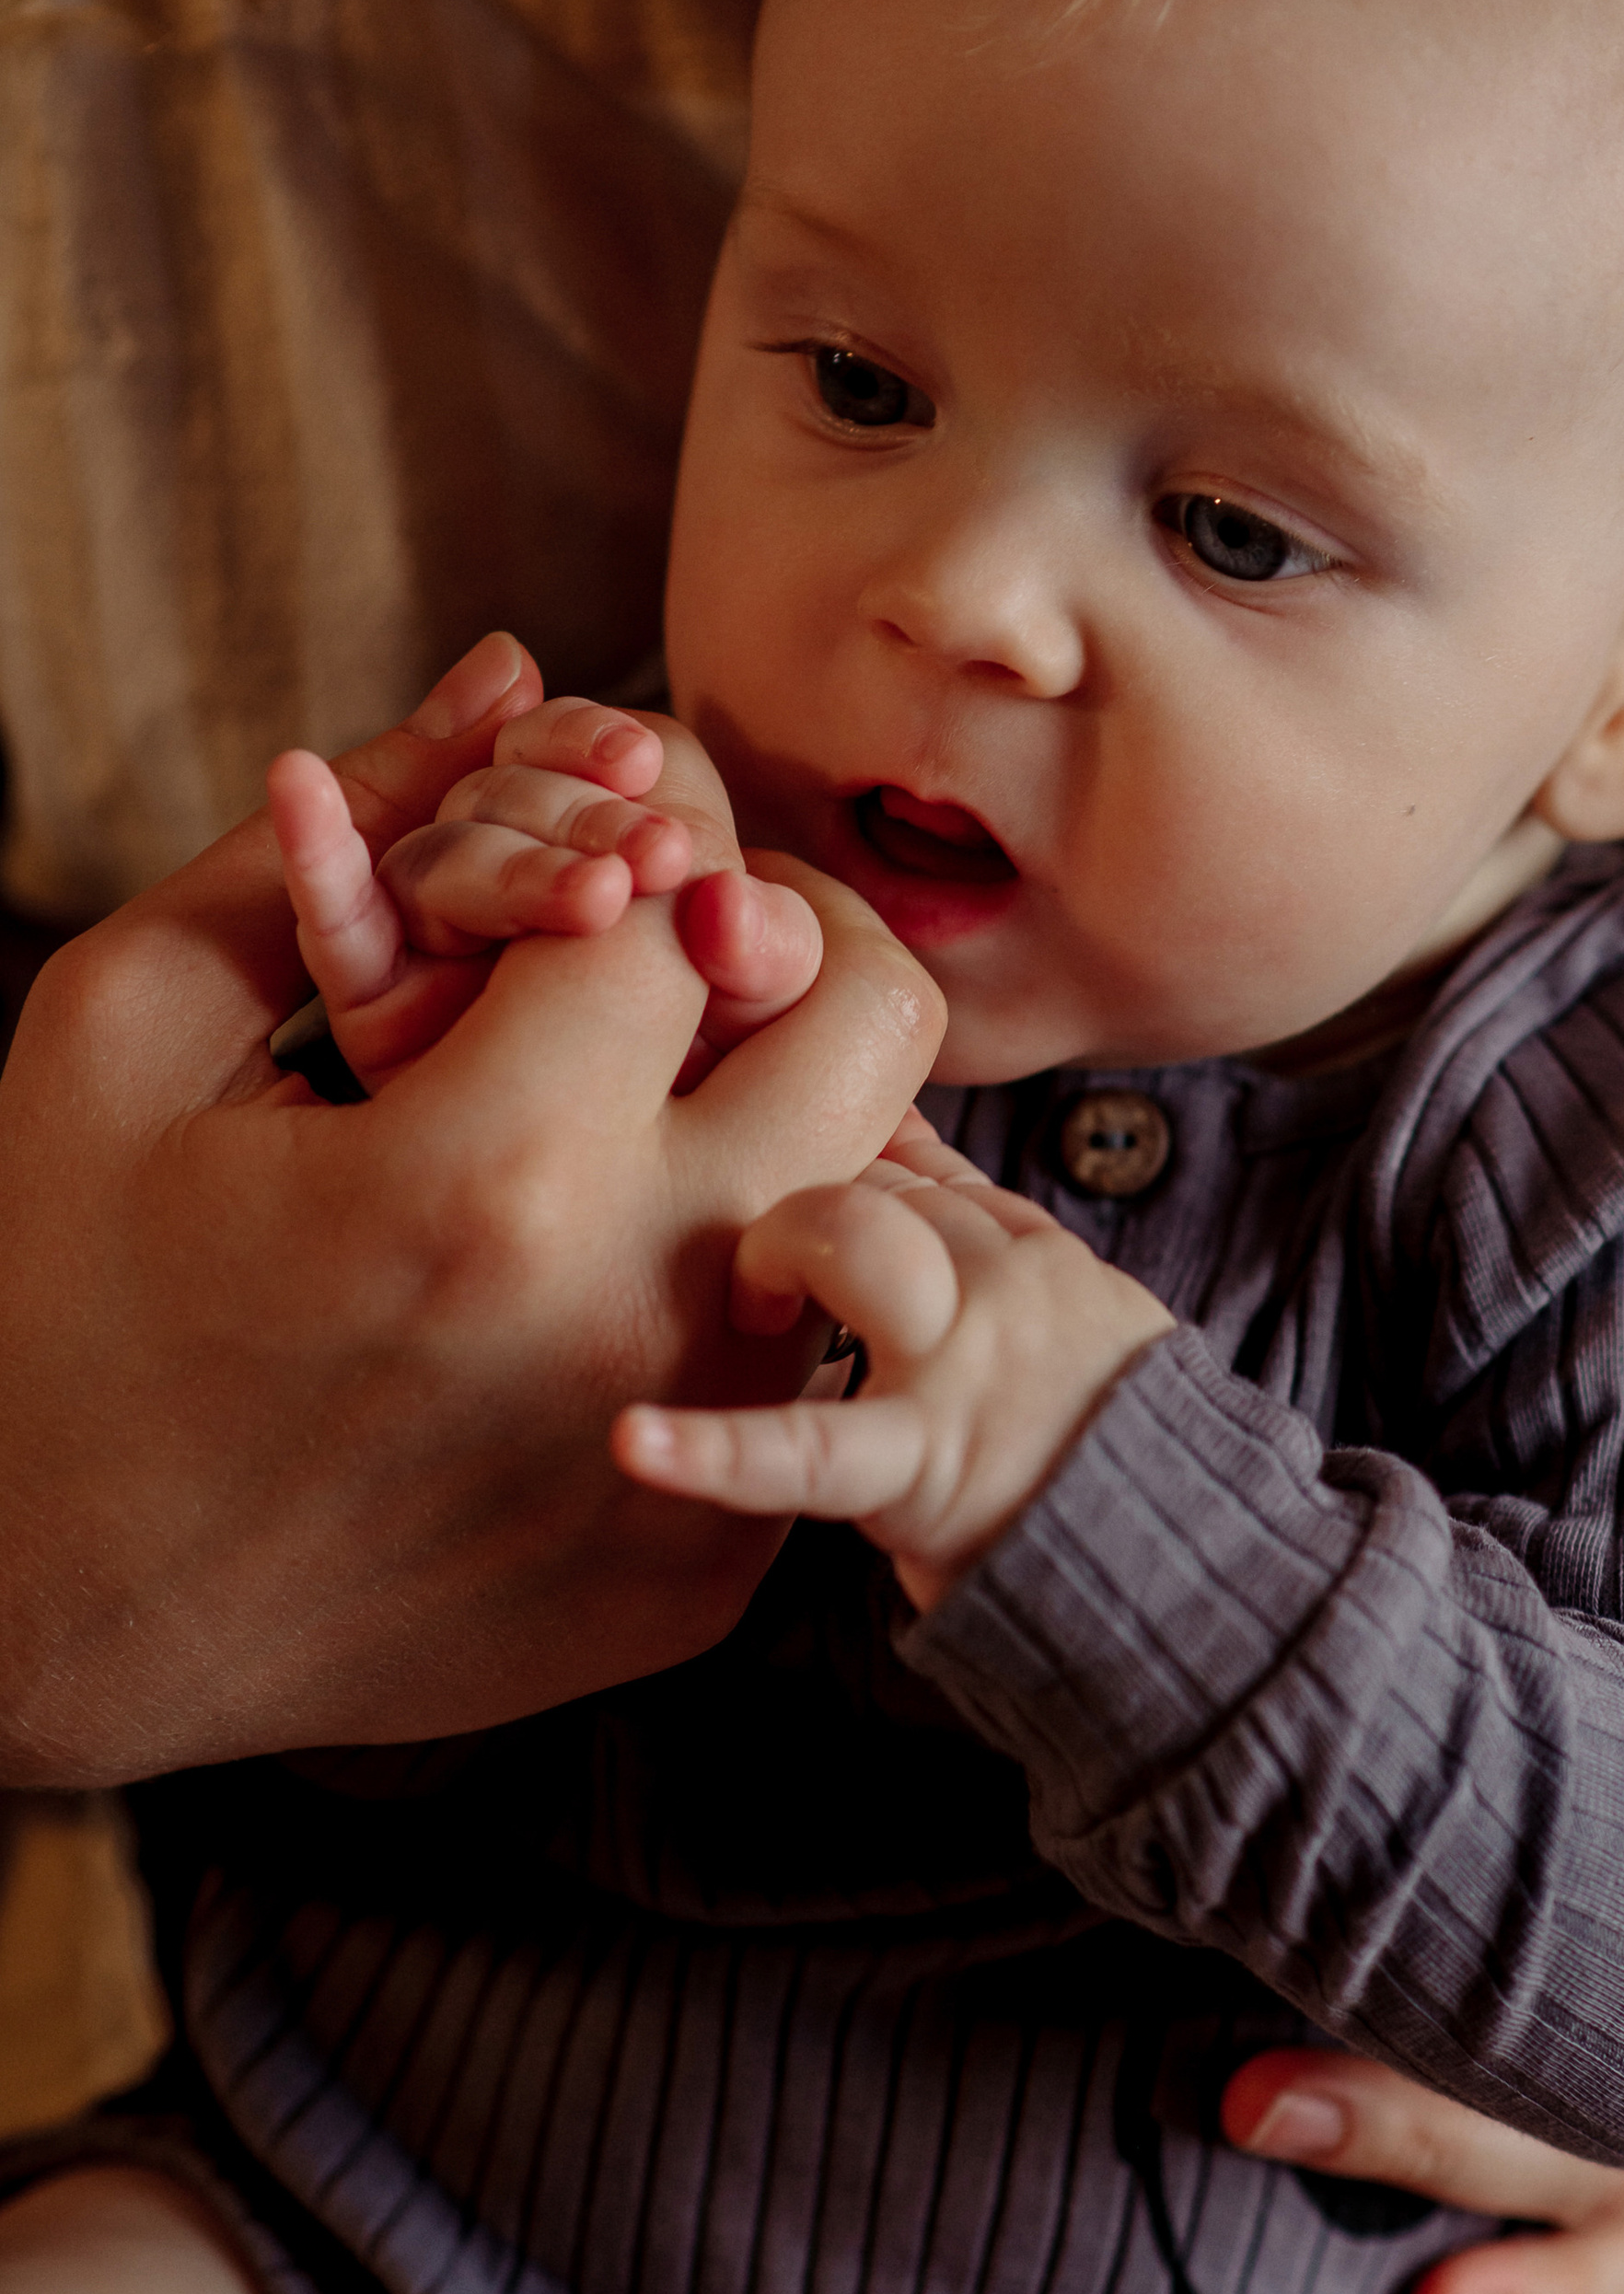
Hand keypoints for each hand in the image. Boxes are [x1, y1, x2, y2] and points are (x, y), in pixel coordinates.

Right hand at [0, 635, 943, 1787]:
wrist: (37, 1620)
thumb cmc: (56, 1299)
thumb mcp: (130, 1031)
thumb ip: (334, 833)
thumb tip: (509, 672)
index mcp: (483, 1168)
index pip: (683, 888)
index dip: (649, 808)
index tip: (599, 819)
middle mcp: (629, 1319)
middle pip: (870, 1020)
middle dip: (790, 925)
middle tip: (687, 931)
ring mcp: (687, 1467)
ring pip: (870, 1199)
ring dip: (778, 1112)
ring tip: (645, 1098)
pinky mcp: (698, 1581)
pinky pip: (805, 1372)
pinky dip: (733, 1293)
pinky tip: (610, 1267)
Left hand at [614, 1121, 1172, 1611]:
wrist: (1170, 1551)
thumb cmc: (1079, 1427)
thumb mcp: (1046, 1295)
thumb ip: (962, 1203)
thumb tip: (882, 1104)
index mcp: (1017, 1241)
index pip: (892, 1148)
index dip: (811, 1147)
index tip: (745, 1154)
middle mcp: (996, 1279)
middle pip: (869, 1168)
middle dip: (797, 1200)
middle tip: (760, 1273)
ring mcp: (959, 1362)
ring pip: (855, 1238)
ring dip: (779, 1249)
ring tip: (752, 1310)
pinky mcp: (923, 1464)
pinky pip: (814, 1447)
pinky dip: (718, 1450)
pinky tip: (637, 1443)